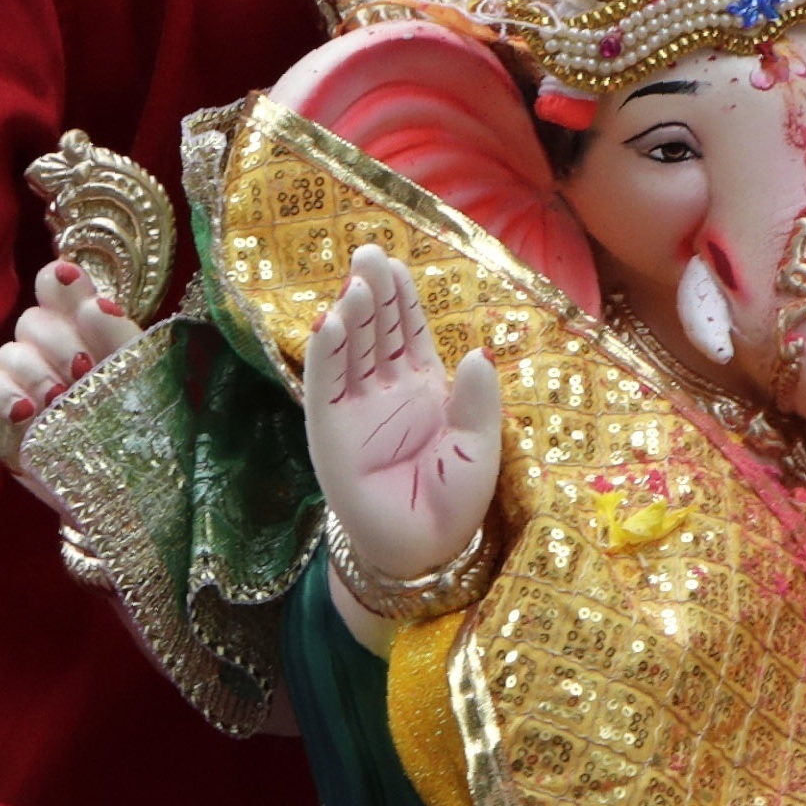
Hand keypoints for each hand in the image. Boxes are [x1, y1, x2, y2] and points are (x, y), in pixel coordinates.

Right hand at [0, 258, 137, 490]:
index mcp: (87, 332)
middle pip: (32, 320)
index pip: (61, 289)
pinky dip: (1, 394)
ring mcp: (22, 385)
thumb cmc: (141, 432)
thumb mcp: (144, 381)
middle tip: (83, 372)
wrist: (130, 495)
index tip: (67, 281)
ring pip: (8, 352)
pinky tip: (26, 411)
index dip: (60, 283)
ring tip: (61, 401)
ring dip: (36, 372)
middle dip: (58, 341)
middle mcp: (50, 352)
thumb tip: (94, 302)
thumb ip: (121, 339)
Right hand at [303, 248, 501, 595]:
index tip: (396, 264)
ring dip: (351, 314)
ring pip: (350, 349)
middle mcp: (385, 391)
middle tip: (368, 253)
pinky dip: (326, 353)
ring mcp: (354, 408)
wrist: (421, 552)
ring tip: (356, 281)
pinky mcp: (329, 430)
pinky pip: (325, 384)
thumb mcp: (480, 450)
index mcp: (423, 389)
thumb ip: (478, 402)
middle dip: (373, 291)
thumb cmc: (454, 504)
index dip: (401, 297)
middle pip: (375, 330)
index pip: (407, 331)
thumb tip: (479, 352)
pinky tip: (329, 322)